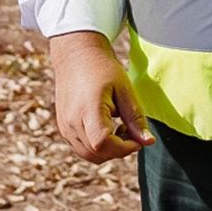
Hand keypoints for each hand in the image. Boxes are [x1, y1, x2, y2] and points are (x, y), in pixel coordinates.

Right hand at [48, 31, 153, 162]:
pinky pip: (81, 148)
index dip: (123, 148)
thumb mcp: (124, 89)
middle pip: (96, 154)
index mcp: (88, 110)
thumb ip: (135, 118)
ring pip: (88, 155)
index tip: (137, 139)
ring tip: (119, 127)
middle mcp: (72, 122)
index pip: (103, 144)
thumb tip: (148, 142)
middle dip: (118, 150)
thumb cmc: (102, 68)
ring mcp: (65, 126)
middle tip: (131, 131)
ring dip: (108, 150)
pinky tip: (107, 127)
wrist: (76, 55)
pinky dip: (96, 147)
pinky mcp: (63, 127)